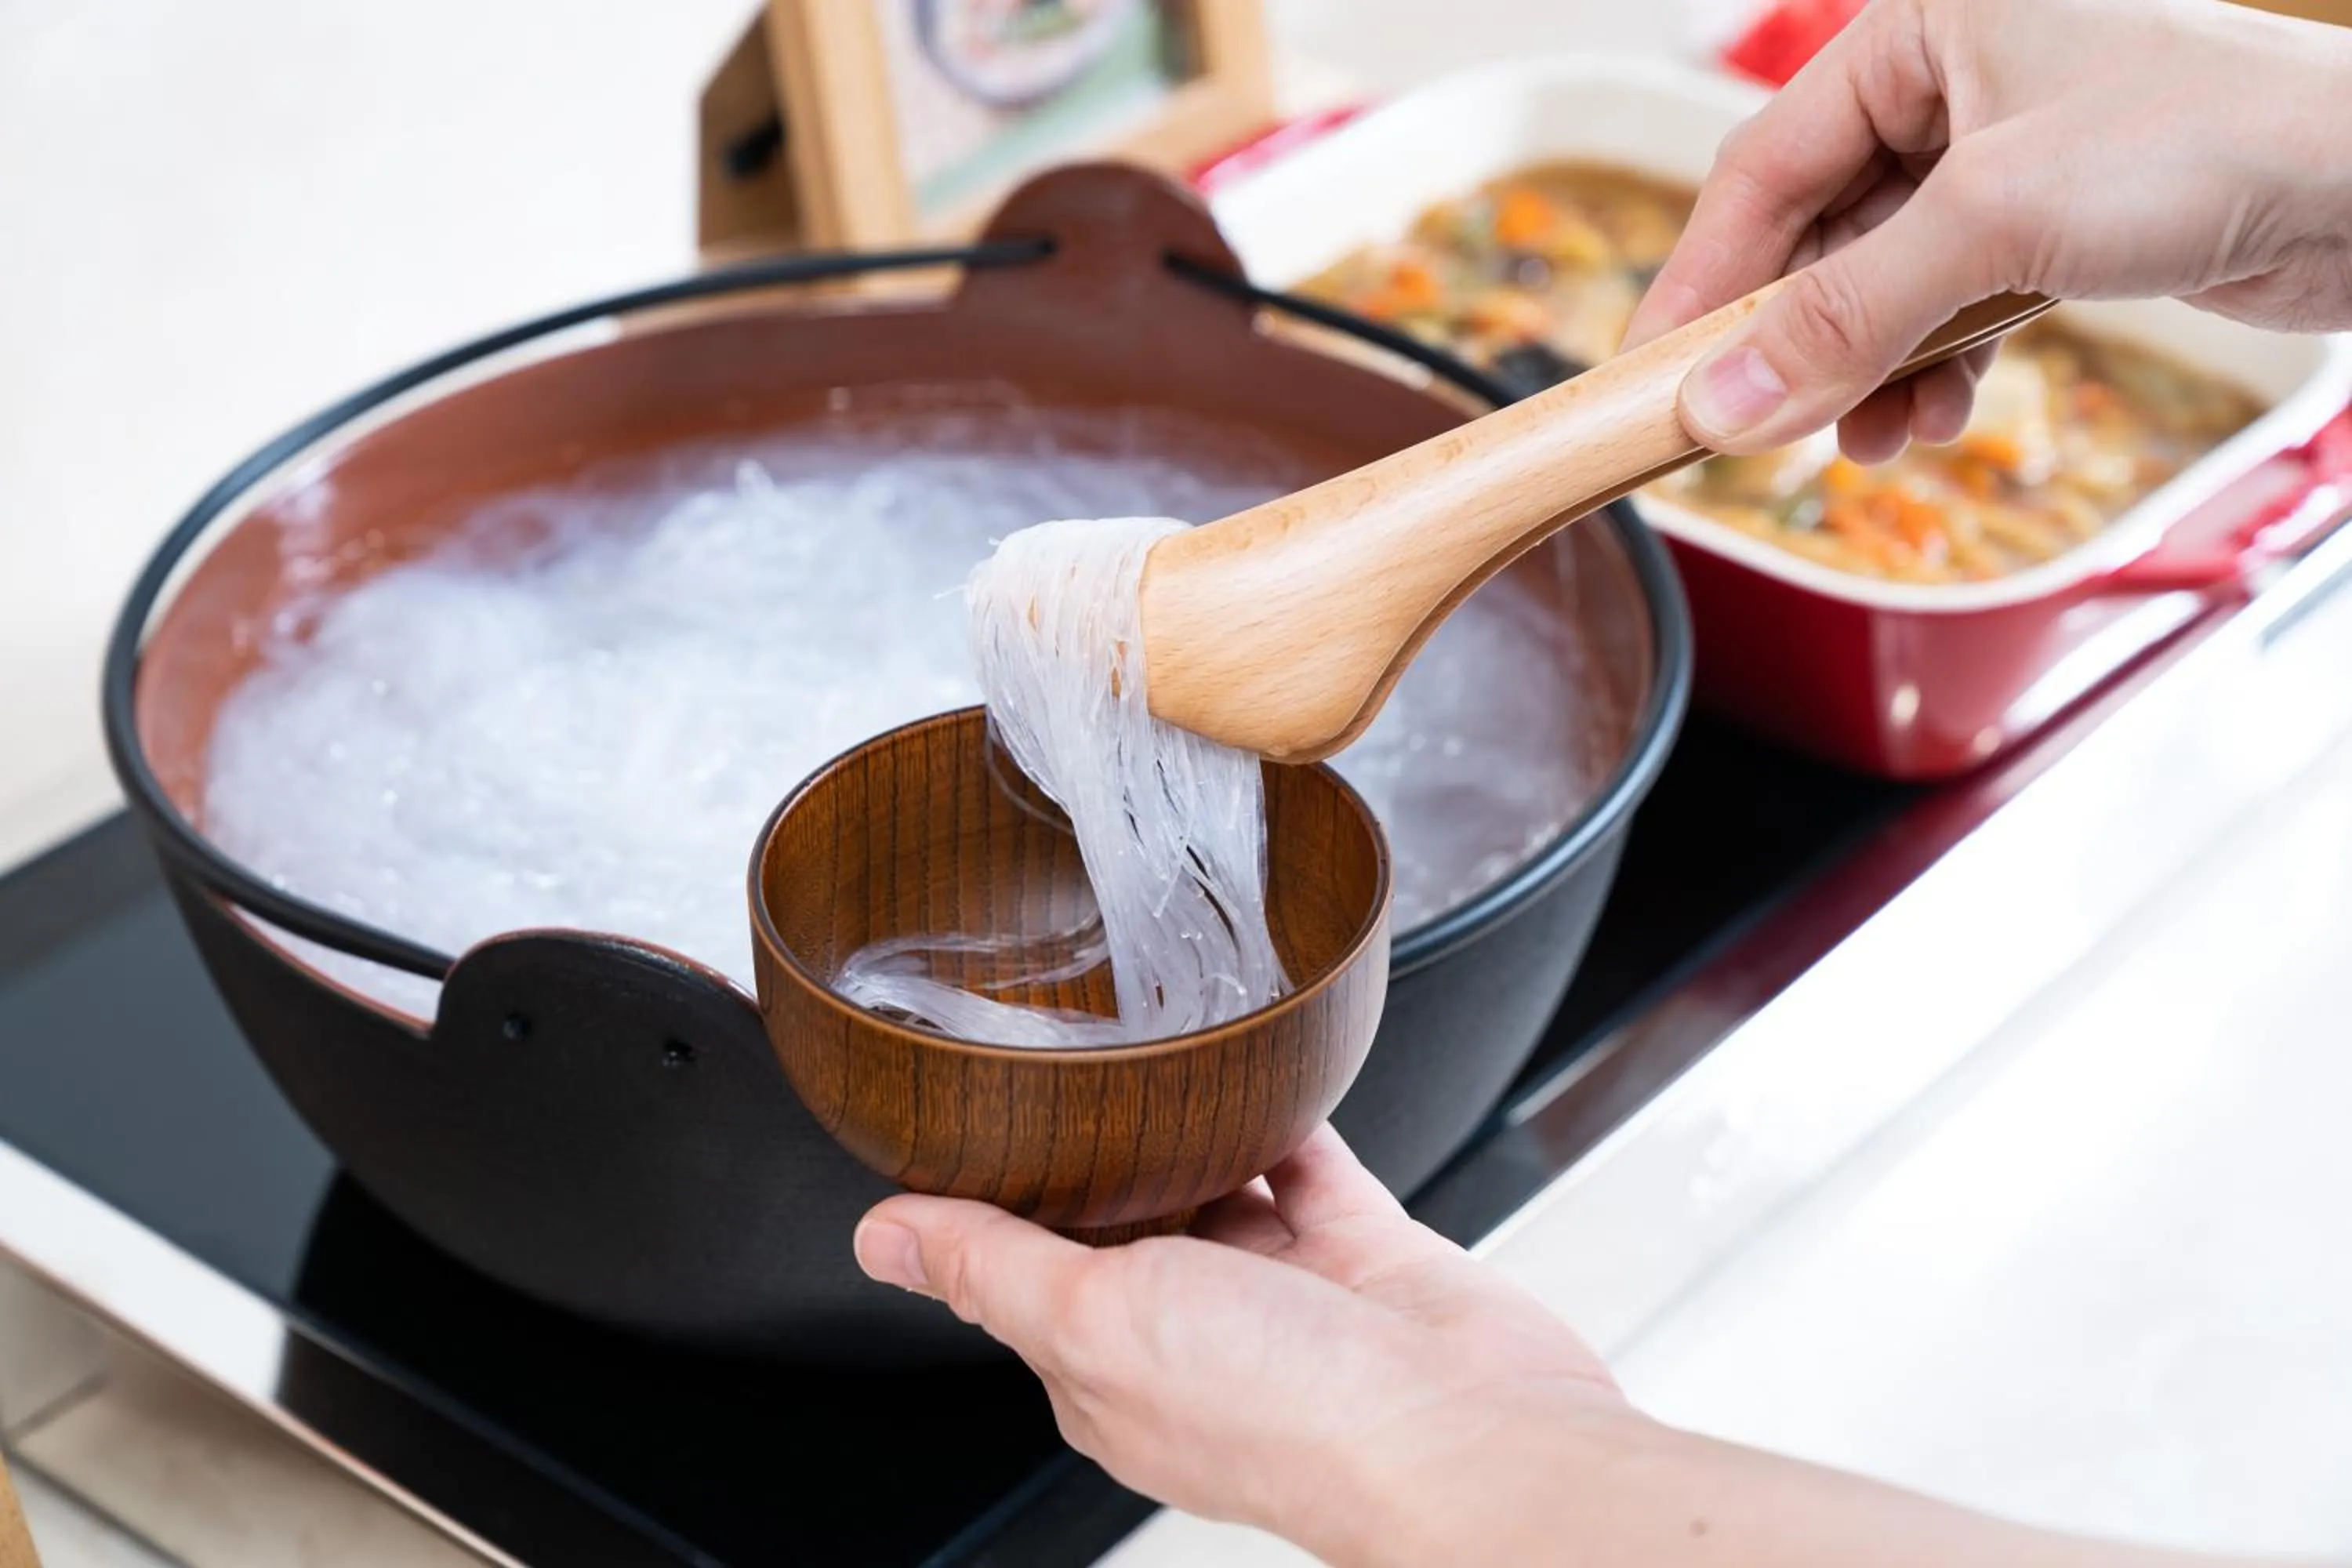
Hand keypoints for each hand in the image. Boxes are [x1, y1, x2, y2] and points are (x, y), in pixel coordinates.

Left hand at [852, 1126, 1641, 1566]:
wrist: (1471, 1432)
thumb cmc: (1294, 1413)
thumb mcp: (1096, 1320)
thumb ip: (992, 1267)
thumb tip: (881, 1239)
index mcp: (1113, 1371)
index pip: (1032, 1273)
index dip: (1006, 1199)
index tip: (983, 1116)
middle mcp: (1197, 1335)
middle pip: (1129, 1221)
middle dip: (1105, 1150)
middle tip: (1071, 1053)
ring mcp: (1287, 1294)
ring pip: (1220, 1183)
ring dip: (1194, 1125)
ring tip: (1158, 1045)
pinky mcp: (1362, 1251)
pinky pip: (1311, 1163)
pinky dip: (1287, 1114)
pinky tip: (1264, 1065)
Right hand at [1623, 0, 2351, 461]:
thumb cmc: (2213, 140)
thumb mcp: (1993, 225)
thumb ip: (1841, 317)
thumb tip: (1719, 402)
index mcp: (1920, 23)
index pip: (1762, 164)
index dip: (1700, 279)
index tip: (1649, 374)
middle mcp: (1956, 78)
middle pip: (1816, 231)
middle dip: (1797, 342)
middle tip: (1757, 428)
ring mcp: (2007, 154)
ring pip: (1880, 281)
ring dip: (1865, 373)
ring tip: (1873, 440)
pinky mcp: (2055, 222)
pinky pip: (1947, 304)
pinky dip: (1931, 367)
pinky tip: (1940, 415)